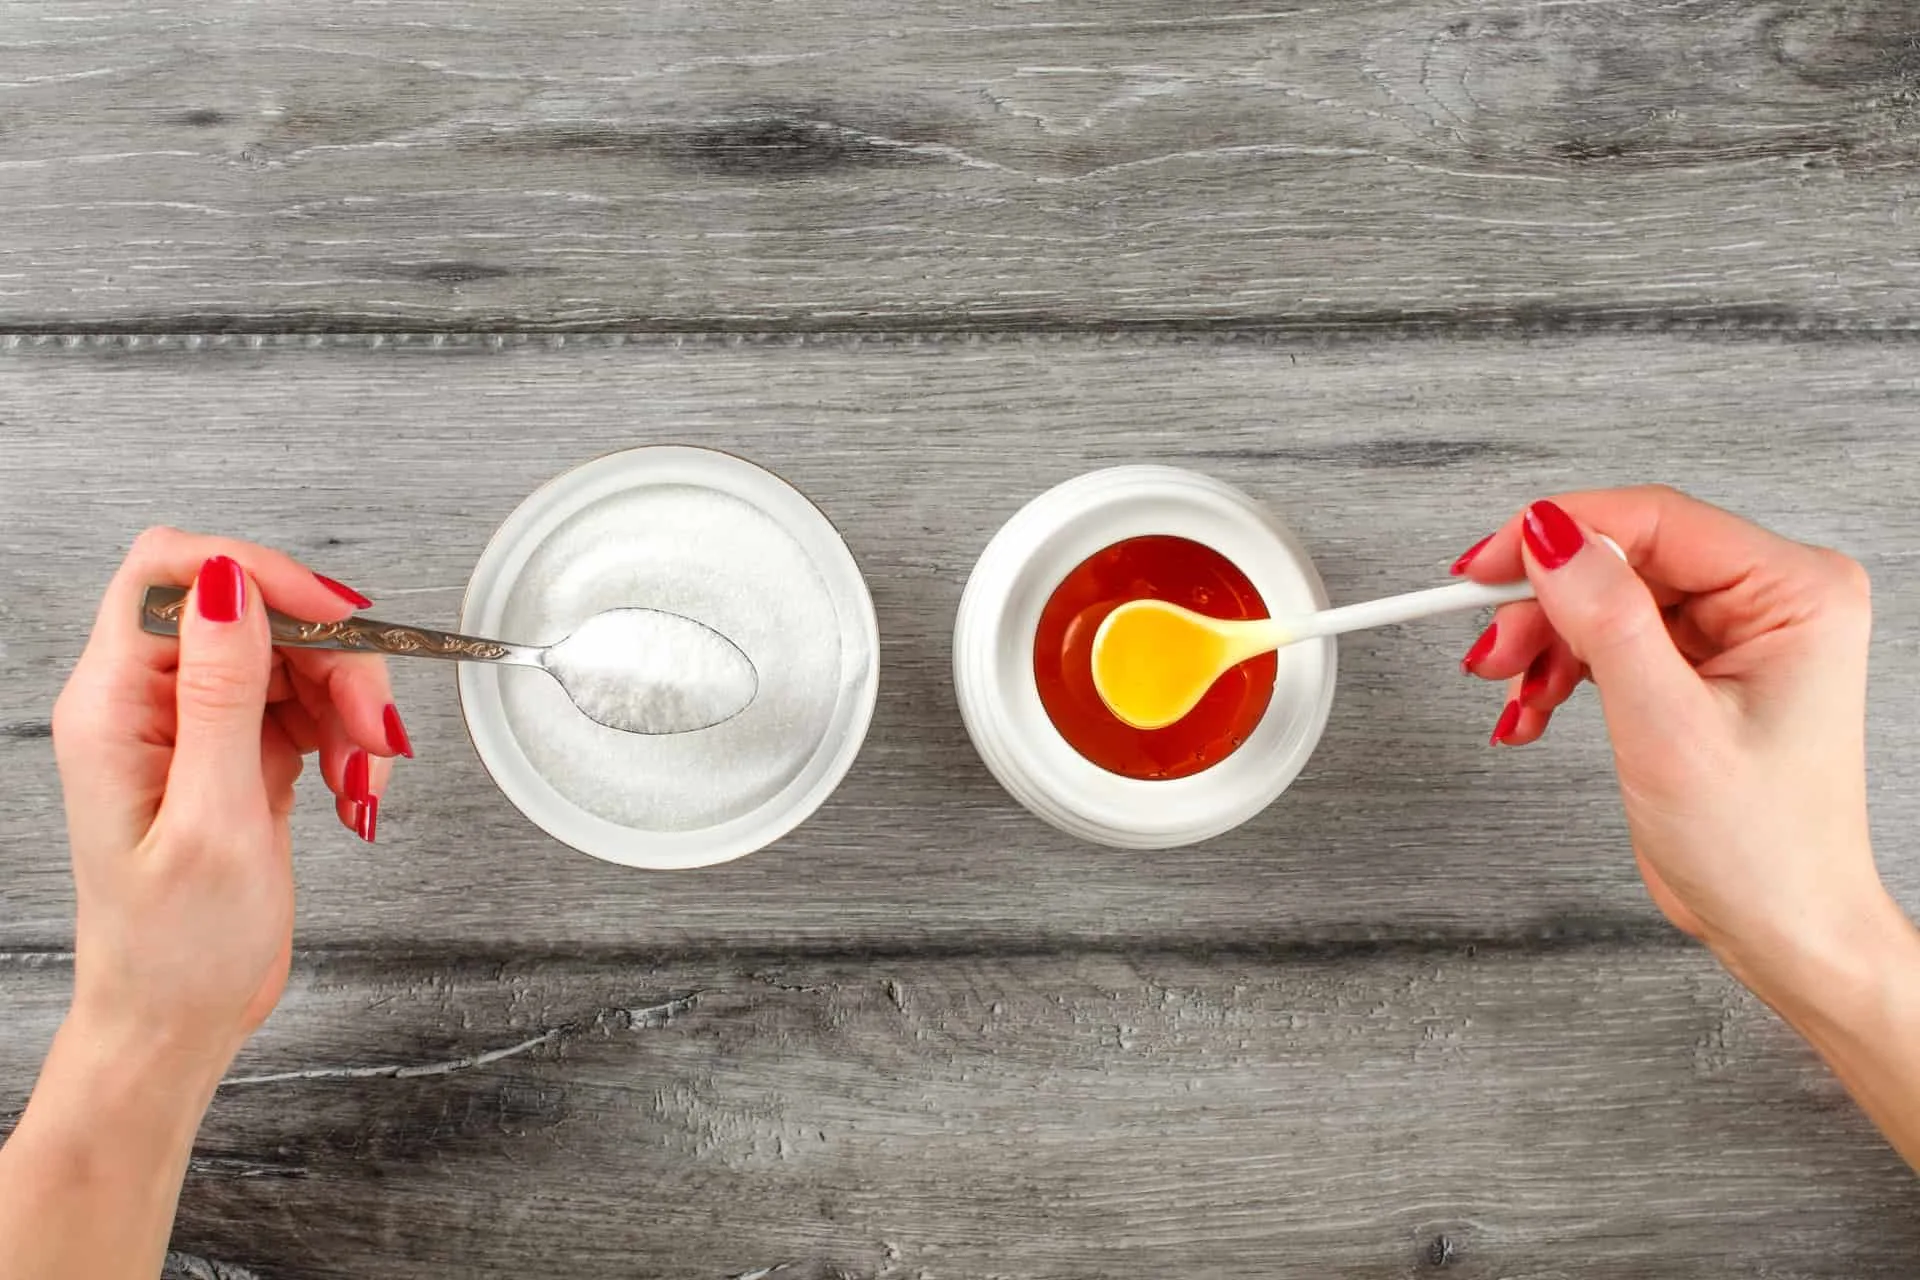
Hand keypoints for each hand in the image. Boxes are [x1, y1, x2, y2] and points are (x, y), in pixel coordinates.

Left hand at [50, 528, 407, 1076]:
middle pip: (255, 614)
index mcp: (114, 707)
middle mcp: (148, 704)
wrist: (176, 1023)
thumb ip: (221, 694)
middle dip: (332, 661)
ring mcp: (195, 727)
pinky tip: (355, 788)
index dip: (259, 575)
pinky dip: (347, 738)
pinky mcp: (237, 752)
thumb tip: (227, 585)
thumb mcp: (209, 821)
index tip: (335, 615)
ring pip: (293, 657)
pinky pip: (307, 705)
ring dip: (350, 705)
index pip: (170, 574)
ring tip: (367, 776)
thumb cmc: (174, 950)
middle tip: (372, 734)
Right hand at [1452, 486, 1890, 991]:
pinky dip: (1562, 671)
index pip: (1655, 520)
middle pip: (1622, 559)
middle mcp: (1772, 600)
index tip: (1488, 565)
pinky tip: (1536, 710)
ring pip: (1606, 598)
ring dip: (1546, 643)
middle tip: (1491, 650)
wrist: (1782, 927)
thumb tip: (1552, 538)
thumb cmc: (1764, 848)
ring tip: (1515, 695)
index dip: (1560, 534)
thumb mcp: (1669, 727)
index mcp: (1797, 592)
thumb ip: (1608, 620)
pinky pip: (1610, 638)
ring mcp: (1735, 634)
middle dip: (1545, 606)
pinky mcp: (1699, 667)